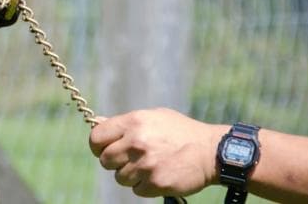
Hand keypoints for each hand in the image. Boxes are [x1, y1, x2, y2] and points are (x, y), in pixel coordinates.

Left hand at [89, 108, 225, 197]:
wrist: (212, 151)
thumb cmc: (180, 132)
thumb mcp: (153, 117)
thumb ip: (124, 122)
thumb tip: (96, 122)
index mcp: (133, 122)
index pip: (96, 138)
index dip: (98, 146)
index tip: (105, 150)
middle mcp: (136, 142)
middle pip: (105, 160)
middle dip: (115, 162)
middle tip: (131, 160)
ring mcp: (146, 164)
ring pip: (120, 178)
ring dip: (132, 176)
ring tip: (150, 166)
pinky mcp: (156, 183)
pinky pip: (137, 190)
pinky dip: (145, 186)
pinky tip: (159, 175)